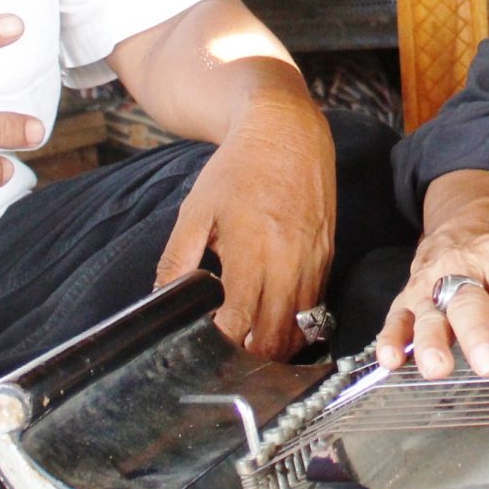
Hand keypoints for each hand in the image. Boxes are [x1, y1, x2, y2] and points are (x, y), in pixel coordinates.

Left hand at [155, 96, 333, 360]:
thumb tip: (161, 298)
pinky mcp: (327, 257)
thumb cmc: (238, 169)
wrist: (288, 132)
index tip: (203, 342)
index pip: (238, 323)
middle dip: (249, 356)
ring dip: (276, 345)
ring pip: (301, 329)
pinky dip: (297, 322)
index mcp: (250, 252)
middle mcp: (288, 263)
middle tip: (227, 354)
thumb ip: (177, 259)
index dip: (219, 342)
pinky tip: (275, 318)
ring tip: (251, 343)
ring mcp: (313, 262)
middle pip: (274, 338)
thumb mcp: (196, 210)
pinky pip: (316, 307)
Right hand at [374, 170, 488, 378]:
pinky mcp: (405, 299)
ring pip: (428, 313)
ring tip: (438, 369)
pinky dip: (390, 339)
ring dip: (430, 342)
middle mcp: (461, 270)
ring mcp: (429, 285)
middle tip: (488, 365)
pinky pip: (395, 318)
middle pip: (467, 302)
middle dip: (477, 335)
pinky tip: (391, 360)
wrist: (462, 226)